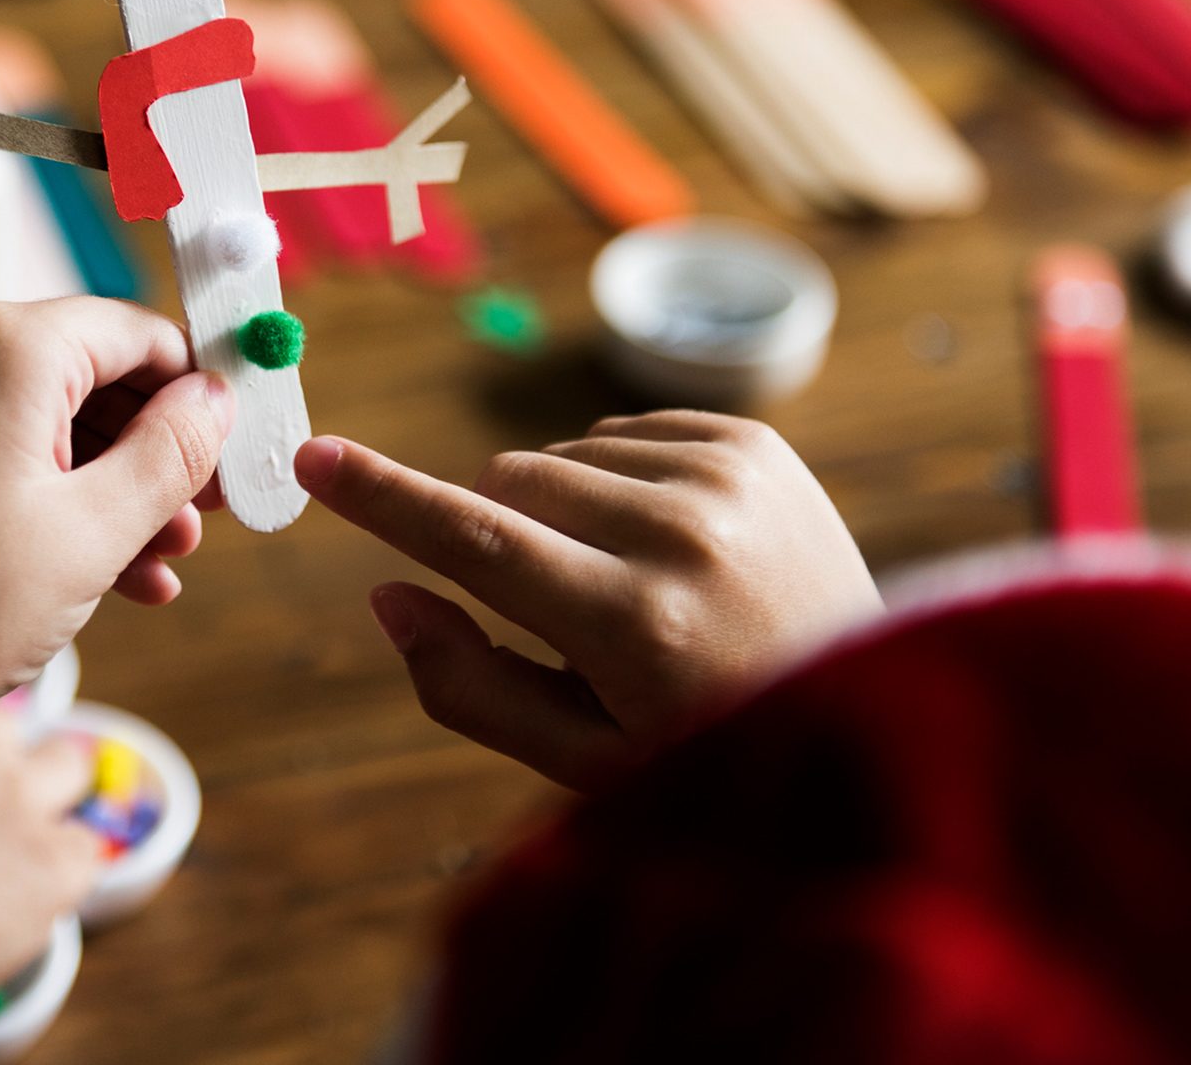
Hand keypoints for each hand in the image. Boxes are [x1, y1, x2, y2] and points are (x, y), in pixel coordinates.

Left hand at [0, 300, 224, 1064]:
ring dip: (110, 489)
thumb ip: (172, 452)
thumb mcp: (98, 530)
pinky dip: (49, 502)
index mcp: (2, 344)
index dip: (195, 392)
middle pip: (87, 374)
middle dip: (152, 451)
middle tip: (202, 522)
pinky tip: (105, 577)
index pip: (134, 332)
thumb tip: (214, 399)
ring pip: (42, 423)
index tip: (234, 453)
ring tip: (161, 567)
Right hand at [298, 412, 880, 788]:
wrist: (877, 710)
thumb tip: (387, 594)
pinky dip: (622, 482)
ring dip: (567, 510)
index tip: (313, 458)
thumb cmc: (708, 749)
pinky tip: (675, 547)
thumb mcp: (583, 758)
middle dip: (501, 534)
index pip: (475, 539)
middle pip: (506, 483)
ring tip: (643, 587)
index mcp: (633, 625)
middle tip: (569, 613)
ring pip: (562, 455)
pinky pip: (623, 432)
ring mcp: (728, 477)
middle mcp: (683, 536)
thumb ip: (468, 685)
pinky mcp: (755, 440)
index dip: (383, 500)